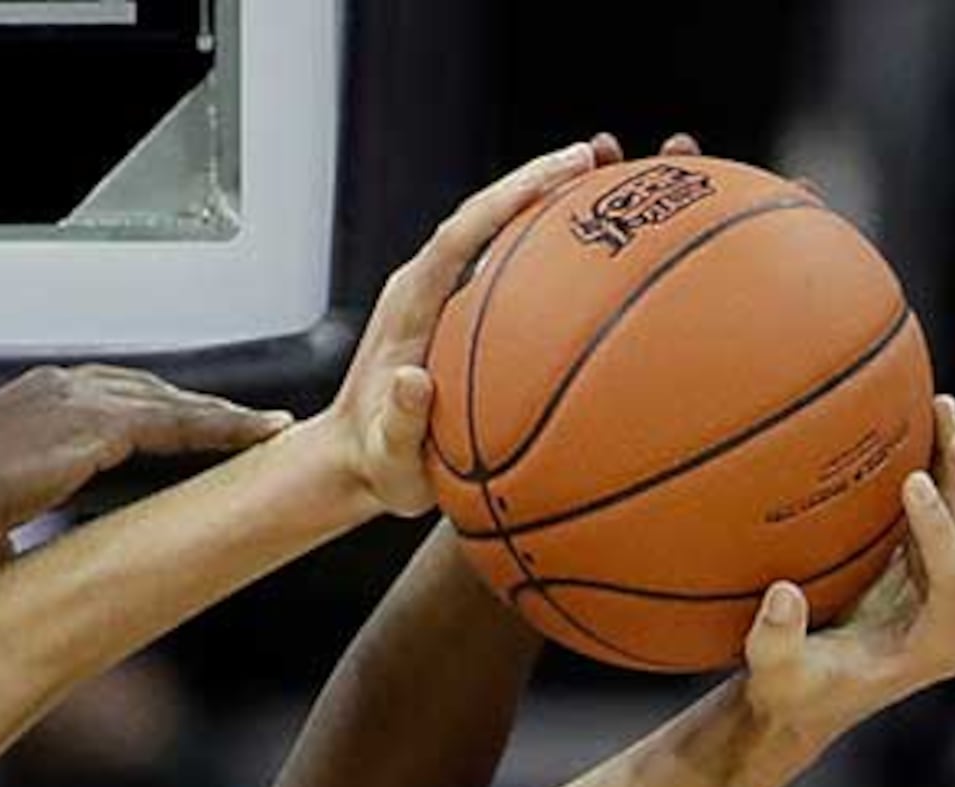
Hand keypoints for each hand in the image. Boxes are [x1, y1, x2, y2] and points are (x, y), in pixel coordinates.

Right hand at [0, 364, 287, 559]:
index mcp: (27, 401)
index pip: (105, 395)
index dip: (151, 409)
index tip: (181, 421)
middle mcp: (57, 385)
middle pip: (147, 388)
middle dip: (194, 405)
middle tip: (242, 422)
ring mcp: (81, 398)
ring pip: (172, 401)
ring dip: (222, 415)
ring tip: (267, 429)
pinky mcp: (103, 426)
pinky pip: (181, 422)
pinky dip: (225, 427)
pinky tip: (260, 435)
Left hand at [329, 136, 612, 515]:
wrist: (355, 461)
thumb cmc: (378, 462)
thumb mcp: (389, 454)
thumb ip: (400, 423)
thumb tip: (414, 382)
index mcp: (410, 305)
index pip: (462, 234)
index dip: (510, 198)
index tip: (563, 172)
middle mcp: (423, 285)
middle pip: (483, 213)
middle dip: (536, 179)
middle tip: (597, 155)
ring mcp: (438, 293)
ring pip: (493, 229)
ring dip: (540, 199)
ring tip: (599, 176)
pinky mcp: (453, 307)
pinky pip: (500, 259)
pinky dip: (537, 238)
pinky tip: (582, 238)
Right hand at [742, 399, 954, 741]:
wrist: (807, 698)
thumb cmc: (793, 691)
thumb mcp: (775, 674)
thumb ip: (776, 642)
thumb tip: (783, 595)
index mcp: (939, 649)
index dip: (942, 529)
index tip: (912, 481)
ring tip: (950, 415)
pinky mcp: (942, 568)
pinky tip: (935, 420)